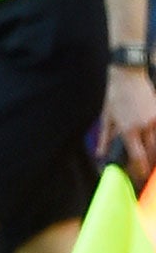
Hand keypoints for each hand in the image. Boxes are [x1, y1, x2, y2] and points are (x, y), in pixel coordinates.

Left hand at [101, 66, 155, 184]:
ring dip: (154, 152)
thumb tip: (101, 154)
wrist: (128, 76)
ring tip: (149, 158)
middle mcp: (143, 126)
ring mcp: (154, 120)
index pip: (137, 155)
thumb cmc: (115, 96)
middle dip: (149, 163)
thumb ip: (105, 138)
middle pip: (151, 152)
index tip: (140, 176)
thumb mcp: (106, 117)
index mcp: (128, 129)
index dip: (140, 168)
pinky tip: (151, 142)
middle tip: (144, 171)